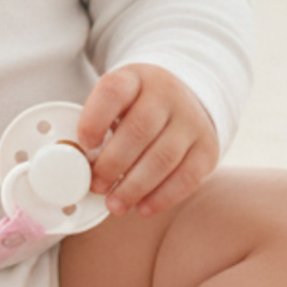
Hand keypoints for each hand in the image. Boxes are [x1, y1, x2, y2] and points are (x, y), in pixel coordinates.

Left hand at [76, 63, 218, 219]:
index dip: (94, 119)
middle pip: (139, 130)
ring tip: (114, 205)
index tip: (84, 144)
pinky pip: (187, 177)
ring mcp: (191, 120)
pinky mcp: (207, 147)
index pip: (113, 91)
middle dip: (112, 164)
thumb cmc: (136, 107)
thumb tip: (79, 166)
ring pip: (162, 158)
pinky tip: (143, 207)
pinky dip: (162, 197)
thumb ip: (98, 124)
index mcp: (135, 78)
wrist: (183, 100)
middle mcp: (167, 95)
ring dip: (134, 187)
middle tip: (96, 186)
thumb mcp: (116, 100)